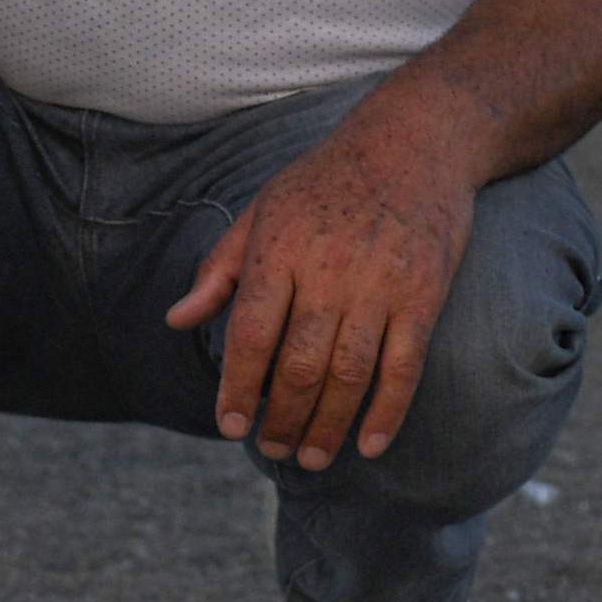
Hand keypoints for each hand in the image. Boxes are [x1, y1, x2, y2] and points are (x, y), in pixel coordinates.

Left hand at [162, 109, 481, 470]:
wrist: (413, 144)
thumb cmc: (325, 180)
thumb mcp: (261, 210)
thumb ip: (218, 270)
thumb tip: (177, 319)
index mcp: (279, 249)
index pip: (251, 335)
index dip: (237, 388)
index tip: (230, 427)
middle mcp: (328, 271)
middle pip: (299, 365)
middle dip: (280, 418)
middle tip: (271, 450)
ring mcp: (380, 286)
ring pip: (349, 374)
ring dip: (326, 426)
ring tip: (309, 458)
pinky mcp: (424, 296)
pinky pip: (405, 368)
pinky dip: (387, 413)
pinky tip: (368, 445)